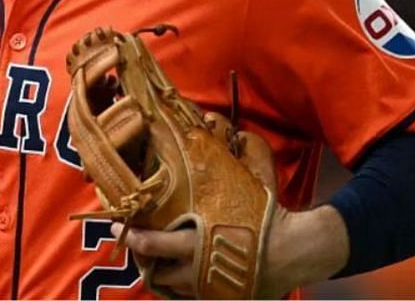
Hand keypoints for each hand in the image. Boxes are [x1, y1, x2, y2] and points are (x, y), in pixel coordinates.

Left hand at [113, 127, 348, 298]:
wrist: (294, 252)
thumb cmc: (269, 216)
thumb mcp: (254, 183)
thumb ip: (240, 160)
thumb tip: (235, 130)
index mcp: (198, 240)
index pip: (151, 243)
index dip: (132, 235)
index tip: (119, 224)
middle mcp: (196, 269)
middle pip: (154, 270)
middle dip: (142, 257)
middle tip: (136, 243)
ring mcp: (206, 288)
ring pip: (171, 287)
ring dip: (162, 273)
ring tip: (158, 260)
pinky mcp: (218, 298)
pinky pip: (191, 296)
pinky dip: (183, 287)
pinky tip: (185, 274)